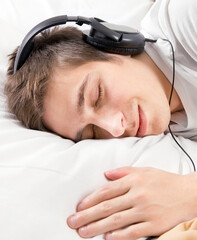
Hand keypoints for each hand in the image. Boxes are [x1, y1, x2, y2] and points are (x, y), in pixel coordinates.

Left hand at [67, 167, 196, 239]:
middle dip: (87, 215)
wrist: (188, 193)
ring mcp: (145, 211)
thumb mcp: (144, 170)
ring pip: (116, 221)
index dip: (91, 199)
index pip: (106, 191)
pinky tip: (107, 238)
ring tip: (83, 232)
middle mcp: (137, 195)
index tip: (79, 207)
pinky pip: (133, 232)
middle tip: (72, 222)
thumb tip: (106, 174)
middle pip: (107, 207)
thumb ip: (123, 171)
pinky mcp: (154, 225)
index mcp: (133, 181)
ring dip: (97, 227)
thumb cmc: (164, 180)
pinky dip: (119, 236)